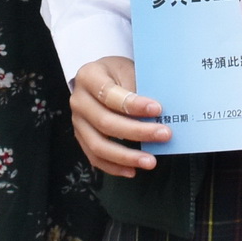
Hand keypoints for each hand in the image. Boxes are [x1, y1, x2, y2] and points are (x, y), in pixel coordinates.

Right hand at [70, 57, 168, 177]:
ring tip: (150, 161)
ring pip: (99, 145)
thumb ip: (139, 90)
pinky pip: (95, 158)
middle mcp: (78, 100)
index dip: (133, 105)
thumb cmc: (119, 73)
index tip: (158, 109)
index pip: (110, 94)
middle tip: (164, 135)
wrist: (103, 77)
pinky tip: (133, 170)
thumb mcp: (128, 70)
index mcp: (89, 76)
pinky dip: (114, 167)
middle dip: (137, 131)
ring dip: (126, 156)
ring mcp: (78, 121)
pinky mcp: (82, 138)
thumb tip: (161, 115)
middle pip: (105, 122)